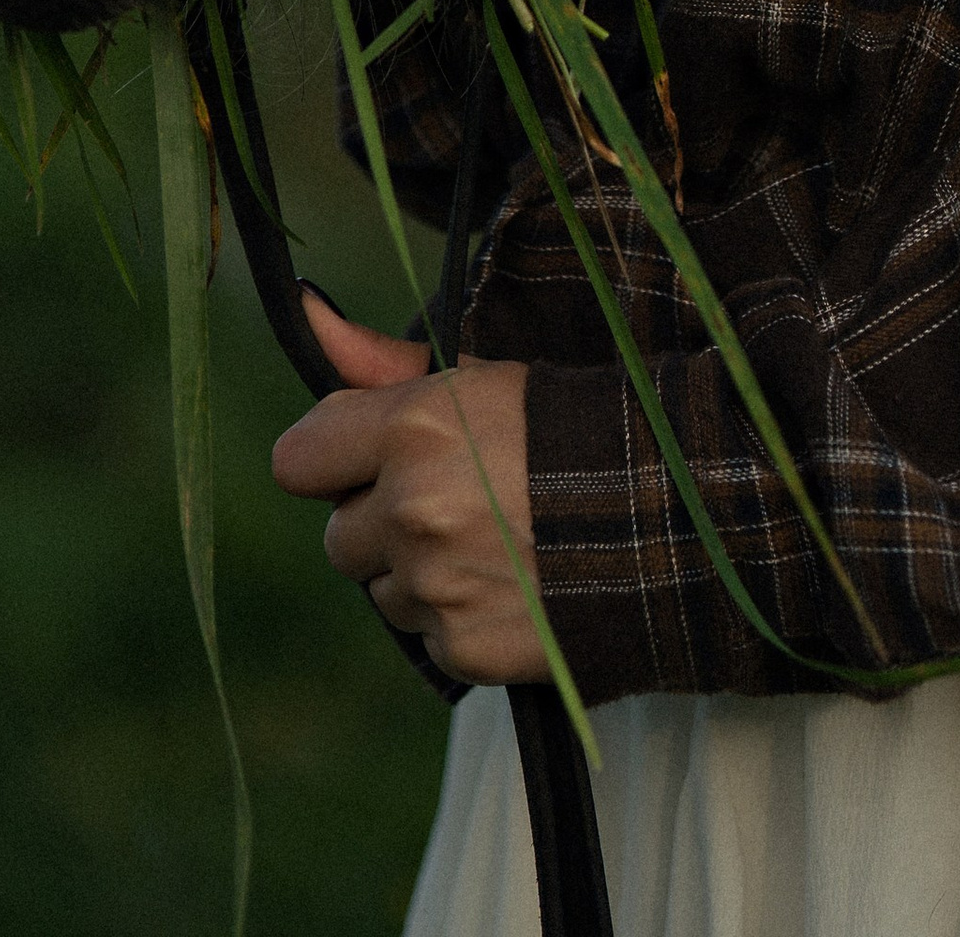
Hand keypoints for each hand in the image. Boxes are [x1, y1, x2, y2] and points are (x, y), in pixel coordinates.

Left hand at [270, 289, 540, 684]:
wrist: (662, 516)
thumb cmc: (559, 430)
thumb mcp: (476, 378)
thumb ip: (381, 361)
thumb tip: (306, 311)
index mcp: (410, 430)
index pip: (297, 459)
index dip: (332, 461)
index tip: (367, 459)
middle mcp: (411, 509)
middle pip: (338, 534)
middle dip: (380, 523)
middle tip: (451, 502)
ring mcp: (434, 586)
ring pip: (381, 591)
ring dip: (416, 575)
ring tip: (488, 543)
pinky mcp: (460, 647)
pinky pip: (426, 638)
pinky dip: (456, 620)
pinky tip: (507, 586)